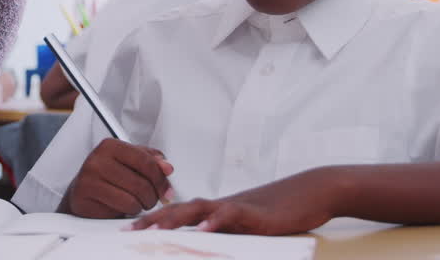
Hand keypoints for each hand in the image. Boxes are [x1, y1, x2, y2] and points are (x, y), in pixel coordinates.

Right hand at [62, 138, 173, 218]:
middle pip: (141, 182)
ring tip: (138, 203)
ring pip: (133, 197)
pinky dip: (130, 211)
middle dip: (153, 196)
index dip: (160, 179)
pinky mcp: (87, 196)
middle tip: (151, 199)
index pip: (145, 160)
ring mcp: (90, 177)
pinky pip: (122, 207)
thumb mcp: (130, 164)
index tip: (166, 190)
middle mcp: (98, 158)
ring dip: (142, 205)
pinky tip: (125, 207)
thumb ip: (150, 162)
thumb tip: (167, 167)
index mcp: (111, 145)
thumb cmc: (109, 178)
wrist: (82, 194)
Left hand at [130, 169, 336, 235]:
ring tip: (153, 230)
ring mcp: (237, 207)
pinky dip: (214, 222)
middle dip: (152, 220)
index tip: (130, 230)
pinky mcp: (255, 213)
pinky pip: (230, 215)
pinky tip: (201, 230)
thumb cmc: (282, 210)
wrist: (311, 191)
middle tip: (128, 232)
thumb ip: (228, 234)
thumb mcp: (249, 227)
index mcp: (217, 210)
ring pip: (198, 209)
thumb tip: (206, 247)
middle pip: (179, 209)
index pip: (179, 213)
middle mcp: (221, 206)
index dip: (154, 220)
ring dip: (174, 219)